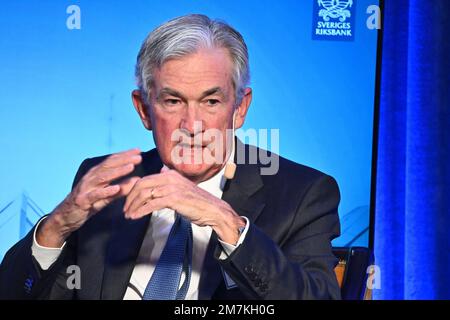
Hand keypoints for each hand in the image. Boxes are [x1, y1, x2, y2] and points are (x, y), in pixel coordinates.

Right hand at [37, 148, 141, 246]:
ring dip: (118, 172)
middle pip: (109, 166)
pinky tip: (116, 188)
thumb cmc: (88, 203)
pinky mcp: (83, 200)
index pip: (112, 161)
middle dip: (124, 160)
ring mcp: (86, 188)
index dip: (125, 155)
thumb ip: (121, 188)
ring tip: (130, 167)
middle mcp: (91, 178)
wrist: (66, 216)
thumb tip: (137, 180)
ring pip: (103, 177)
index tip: (138, 151)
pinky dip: (106, 191)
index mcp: (96, 174)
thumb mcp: (107, 195)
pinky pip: (95, 195)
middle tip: (138, 157)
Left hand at [123, 168, 245, 243]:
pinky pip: (152, 204)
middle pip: (141, 185)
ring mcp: (172, 188)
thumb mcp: (181, 189)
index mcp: (170, 174)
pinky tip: (135, 216)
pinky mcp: (174, 199)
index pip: (145, 179)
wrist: (213, 210)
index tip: (128, 201)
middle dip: (130, 198)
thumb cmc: (198, 203)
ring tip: (129, 215)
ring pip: (145, 194)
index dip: (133, 190)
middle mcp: (170, 178)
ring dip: (134, 206)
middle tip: (125, 208)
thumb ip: (169, 184)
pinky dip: (141, 211)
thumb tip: (157, 179)